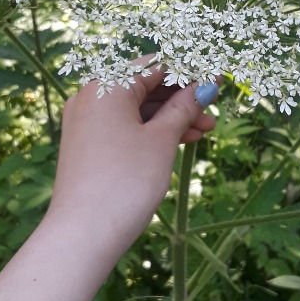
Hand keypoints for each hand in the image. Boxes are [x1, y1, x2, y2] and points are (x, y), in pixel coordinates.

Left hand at [46, 56, 219, 257]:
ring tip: (205, 131)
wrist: (83, 234)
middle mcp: (90, 97)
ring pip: (136, 109)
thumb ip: (183, 108)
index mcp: (106, 85)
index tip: (216, 80)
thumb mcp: (162, 140)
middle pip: (144, 86)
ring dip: (170, 117)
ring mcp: (86, 122)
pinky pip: (124, 127)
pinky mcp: (86, 145)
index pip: (154, 66)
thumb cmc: (126, 180)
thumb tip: (204, 86)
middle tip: (213, 110)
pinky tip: (180, 141)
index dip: (188, 72)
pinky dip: (150, 131)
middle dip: (181, 97)